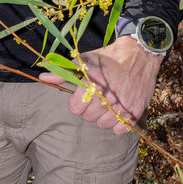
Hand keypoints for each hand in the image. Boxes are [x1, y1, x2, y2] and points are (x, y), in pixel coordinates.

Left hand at [39, 36, 162, 133]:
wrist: (139, 54)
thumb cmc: (108, 57)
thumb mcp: (84, 60)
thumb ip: (63, 72)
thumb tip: (43, 77)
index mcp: (92, 83)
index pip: (76, 109)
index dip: (77, 102)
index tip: (82, 95)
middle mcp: (107, 96)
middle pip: (88, 118)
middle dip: (90, 108)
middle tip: (97, 97)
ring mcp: (123, 104)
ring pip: (103, 124)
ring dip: (103, 116)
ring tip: (107, 102)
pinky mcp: (135, 110)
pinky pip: (120, 129)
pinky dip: (118, 123)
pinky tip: (118, 110)